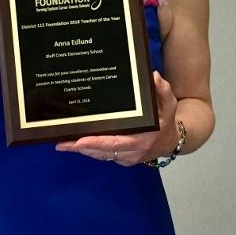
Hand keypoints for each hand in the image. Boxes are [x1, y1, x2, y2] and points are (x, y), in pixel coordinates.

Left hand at [55, 72, 178, 165]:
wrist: (172, 141)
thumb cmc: (167, 120)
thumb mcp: (169, 104)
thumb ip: (163, 91)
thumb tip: (154, 76)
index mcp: (142, 141)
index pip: (116, 143)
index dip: (97, 143)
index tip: (80, 141)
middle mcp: (132, 153)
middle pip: (103, 152)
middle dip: (81, 148)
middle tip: (62, 142)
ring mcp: (126, 157)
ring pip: (100, 155)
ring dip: (81, 151)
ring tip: (62, 143)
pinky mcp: (121, 158)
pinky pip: (103, 155)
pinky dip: (89, 151)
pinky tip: (74, 144)